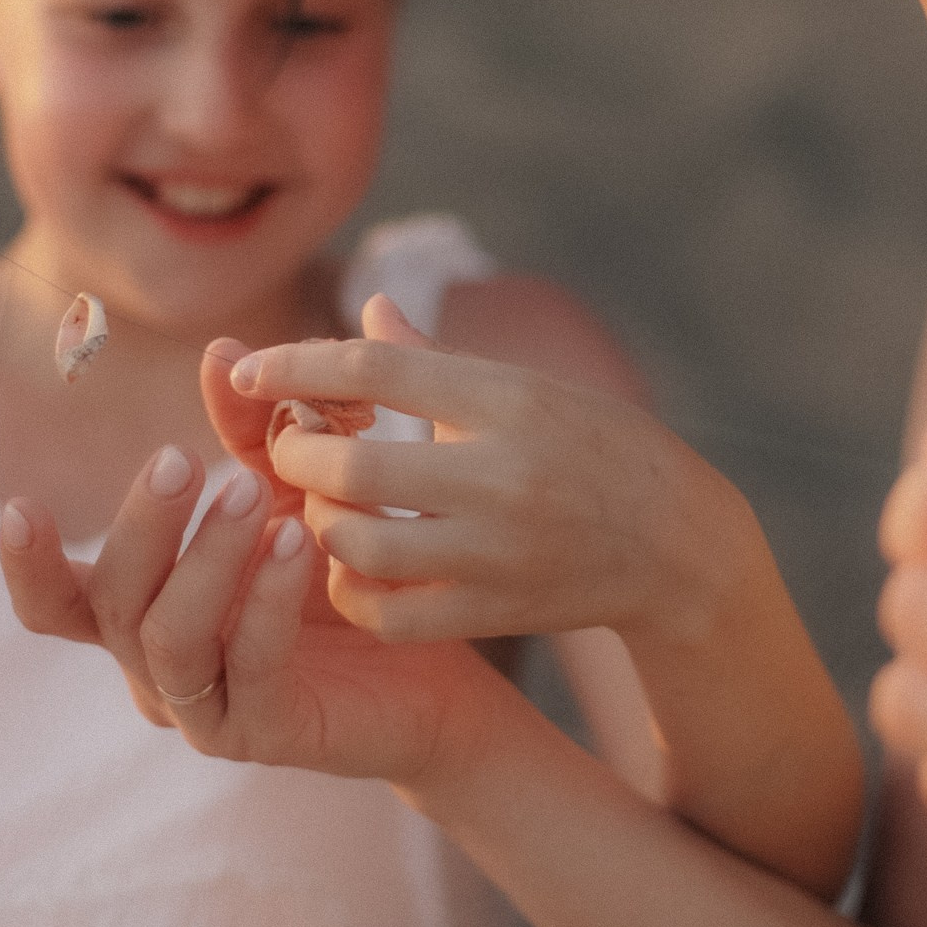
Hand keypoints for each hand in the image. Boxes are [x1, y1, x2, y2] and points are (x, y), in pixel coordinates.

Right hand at [0, 445, 501, 787]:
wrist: (438, 663)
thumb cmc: (347, 571)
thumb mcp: (294, 488)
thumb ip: (252, 429)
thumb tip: (220, 348)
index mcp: (143, 612)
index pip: (59, 602)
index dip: (28, 563)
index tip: (17, 503)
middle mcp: (157, 667)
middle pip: (111, 603)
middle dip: (141, 526)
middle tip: (181, 459)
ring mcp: (206, 710)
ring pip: (170, 639)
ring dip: (204, 559)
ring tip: (252, 492)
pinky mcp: (266, 735)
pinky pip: (251, 669)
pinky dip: (266, 602)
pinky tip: (298, 546)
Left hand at [200, 295, 739, 648]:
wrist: (679, 546)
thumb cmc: (597, 447)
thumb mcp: (528, 388)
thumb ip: (435, 359)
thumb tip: (365, 311)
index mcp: (508, 400)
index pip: (377, 368)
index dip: (295, 365)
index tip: (248, 367)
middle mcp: (503, 475)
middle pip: (354, 467)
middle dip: (298, 457)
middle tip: (291, 450)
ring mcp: (499, 552)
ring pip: (362, 546)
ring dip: (322, 526)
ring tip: (326, 509)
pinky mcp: (497, 613)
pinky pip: (390, 615)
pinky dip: (353, 593)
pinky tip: (354, 568)